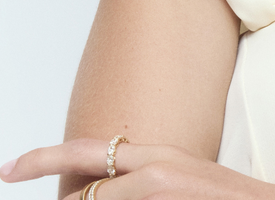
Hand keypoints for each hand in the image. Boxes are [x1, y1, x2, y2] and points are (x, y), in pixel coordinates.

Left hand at [0, 139, 274, 199]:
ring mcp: (162, 191)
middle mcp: (154, 170)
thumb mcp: (184, 183)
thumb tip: (109, 191)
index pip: (87, 152)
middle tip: (58, 193)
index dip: (42, 159)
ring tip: (166, 197)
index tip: (10, 168)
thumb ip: (146, 184)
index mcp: (158, 156)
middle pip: (85, 192)